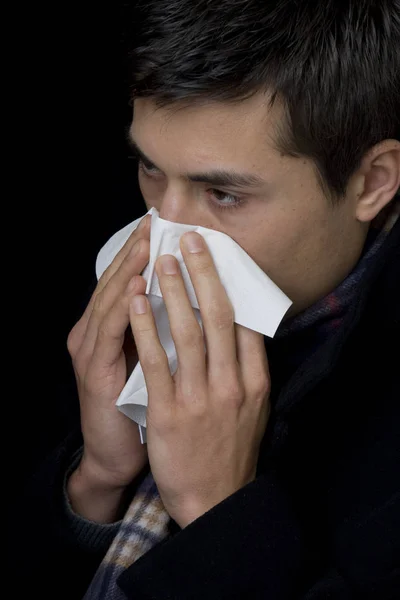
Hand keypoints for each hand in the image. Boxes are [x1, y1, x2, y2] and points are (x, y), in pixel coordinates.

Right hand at [67, 215, 150, 521]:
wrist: (117, 455)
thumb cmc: (142, 407)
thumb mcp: (154, 362)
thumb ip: (165, 331)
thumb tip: (198, 301)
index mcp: (112, 330)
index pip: (129, 281)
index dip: (144, 253)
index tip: (166, 227)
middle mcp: (95, 334)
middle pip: (115, 282)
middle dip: (135, 251)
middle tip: (154, 222)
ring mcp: (90, 352)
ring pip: (109, 300)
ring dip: (128, 269)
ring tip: (145, 242)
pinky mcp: (93, 373)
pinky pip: (109, 334)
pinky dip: (122, 308)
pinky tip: (135, 286)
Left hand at [129, 231, 270, 527]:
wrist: (214, 499)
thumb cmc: (231, 450)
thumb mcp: (254, 408)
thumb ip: (249, 368)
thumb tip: (243, 326)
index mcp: (254, 381)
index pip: (246, 322)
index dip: (231, 283)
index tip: (220, 254)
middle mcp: (231, 384)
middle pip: (218, 317)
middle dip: (203, 273)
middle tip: (191, 240)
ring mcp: (200, 398)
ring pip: (188, 332)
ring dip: (174, 291)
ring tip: (162, 259)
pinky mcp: (168, 412)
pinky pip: (156, 361)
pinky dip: (145, 327)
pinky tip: (136, 301)